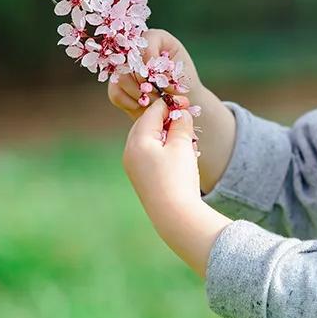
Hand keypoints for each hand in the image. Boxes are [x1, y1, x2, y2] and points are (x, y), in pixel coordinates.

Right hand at [109, 28, 203, 120]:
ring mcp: (123, 65)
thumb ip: (172, 74)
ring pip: (120, 77)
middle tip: (157, 93)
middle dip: (143, 81)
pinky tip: (142, 105)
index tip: (159, 79)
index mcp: (157, 38)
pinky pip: (114, 92)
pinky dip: (129, 102)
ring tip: (154, 100)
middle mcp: (136, 48)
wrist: (180, 98)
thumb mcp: (185, 76)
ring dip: (137, 92)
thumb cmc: (186, 83)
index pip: (146, 42)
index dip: (150, 62)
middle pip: (129, 60)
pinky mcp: (117, 82)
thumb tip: (157, 77)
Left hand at [121, 94, 232, 277]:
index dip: (170, 104)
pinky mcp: (140, 176)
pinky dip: (162, 146)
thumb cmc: (178, 177)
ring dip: (165, 133)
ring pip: (148, 138)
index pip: (152, 111)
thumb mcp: (182, 146)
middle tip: (186, 117)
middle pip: (146, 124)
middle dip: (166, 118)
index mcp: (138, 140)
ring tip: (184, 135)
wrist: (174, 215)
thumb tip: (180, 113)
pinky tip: (177, 152)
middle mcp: (130, 151)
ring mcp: (133, 165)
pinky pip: (148, 152)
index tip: (186, 102)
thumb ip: (181, 124)